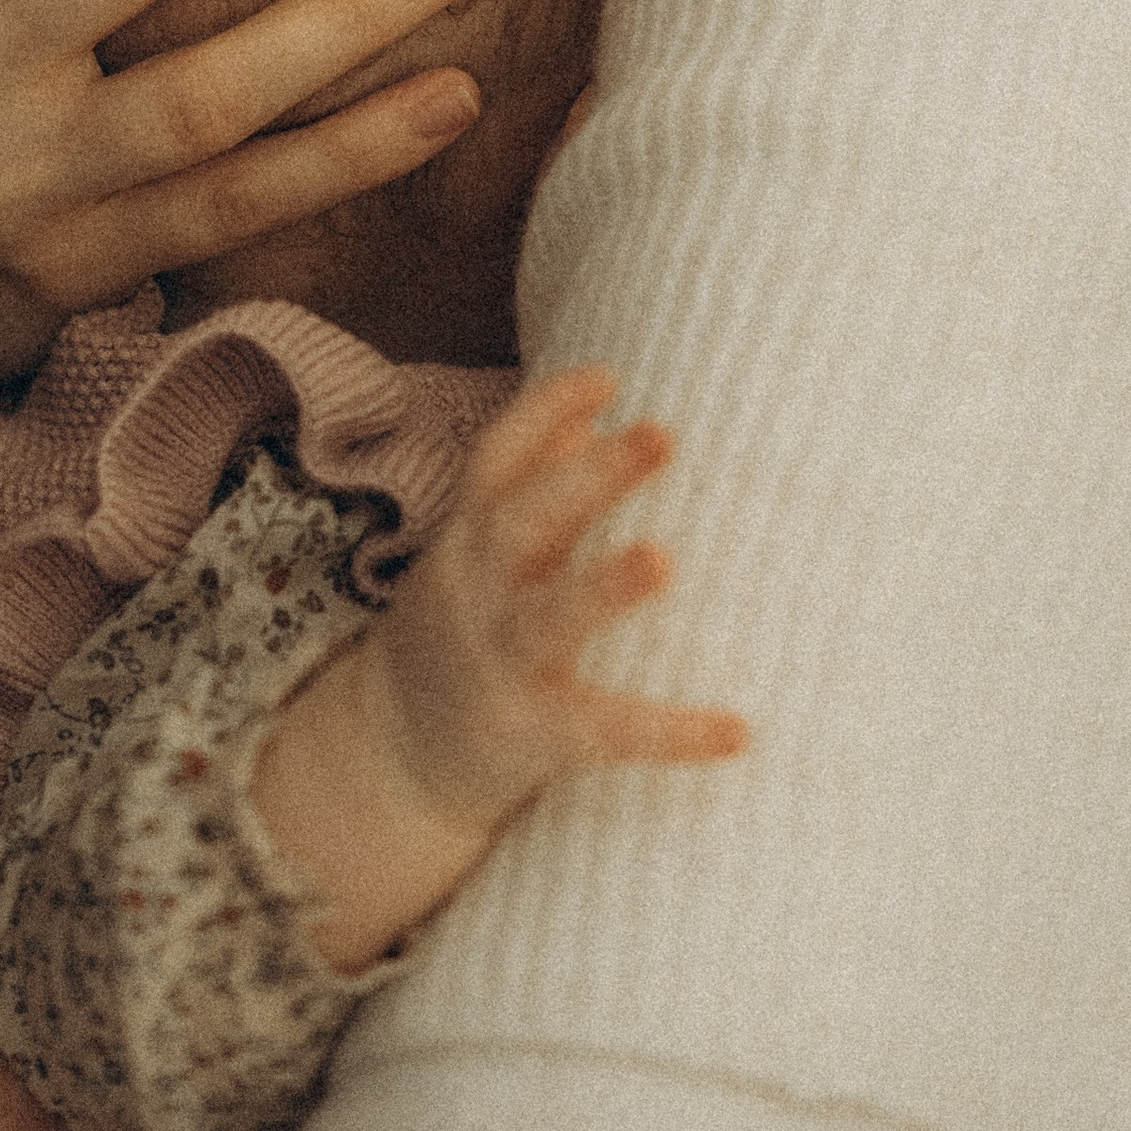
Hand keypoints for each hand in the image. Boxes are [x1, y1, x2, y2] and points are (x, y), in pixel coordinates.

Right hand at [254, 369, 746, 968]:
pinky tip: (737, 731)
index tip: (609, 378)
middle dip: (586, 477)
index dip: (544, 411)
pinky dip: (668, 733)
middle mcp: (475, 592)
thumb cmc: (464, 632)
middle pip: (520, 521)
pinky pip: (602, 731)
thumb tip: (587, 416)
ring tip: (661, 558)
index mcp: (468, 541)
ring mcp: (497, 664)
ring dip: (603, 586)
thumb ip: (530, 491)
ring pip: (546, 619)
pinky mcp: (529, 735)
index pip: (496, 461)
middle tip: (661, 434)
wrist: (393, 753)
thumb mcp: (481, 556)